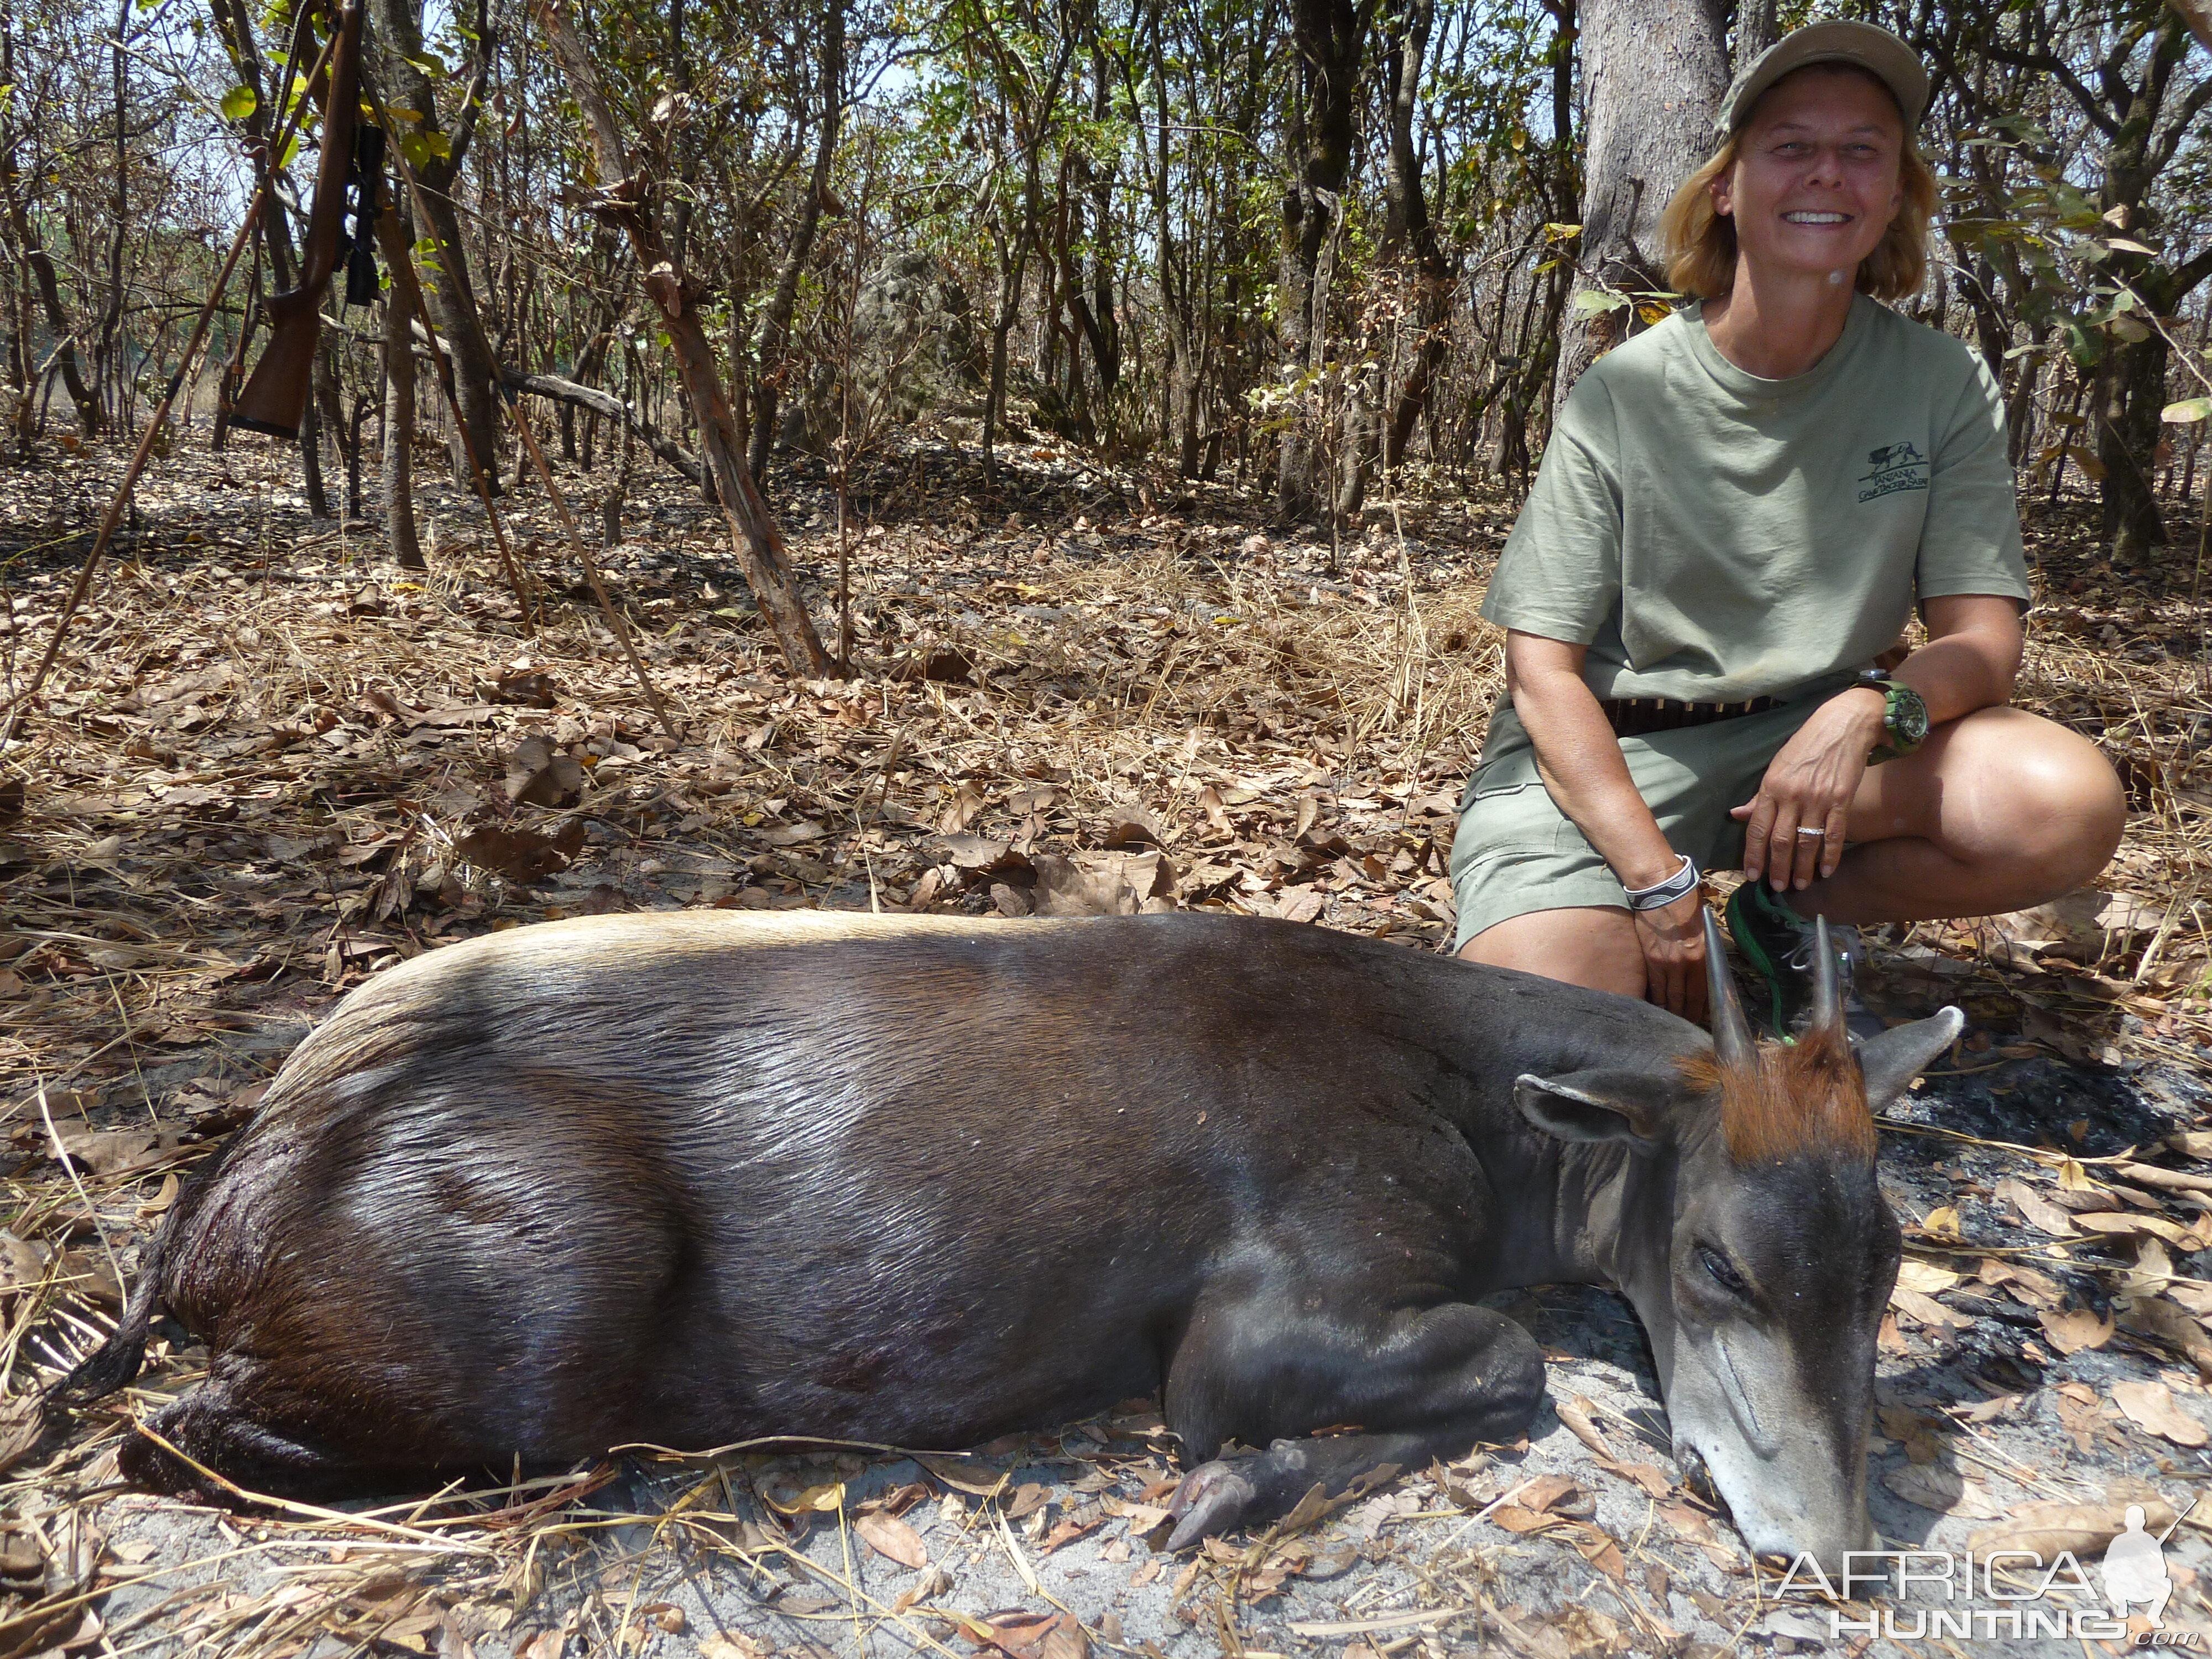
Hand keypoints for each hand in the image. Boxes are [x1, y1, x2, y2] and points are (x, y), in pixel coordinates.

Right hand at [1632, 890, 1707, 1021]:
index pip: (1702, 993)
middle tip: (1685, 1024)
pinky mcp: (1649, 959)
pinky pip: (1653, 986)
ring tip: (1670, 1019)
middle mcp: (1684, 965)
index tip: (1700, 1018)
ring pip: (1668, 997)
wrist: (1662, 891)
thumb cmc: (1686, 905)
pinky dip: (1655, 998)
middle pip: (1685, 999)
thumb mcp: (1705, 928)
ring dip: (1670, 1010)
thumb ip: (1705, 951)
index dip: (1700, 1010)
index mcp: (1702, 957)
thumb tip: (1704, 967)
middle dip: (1685, 1014)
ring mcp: (1665, 964)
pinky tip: (1656, 1006)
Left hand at [1731, 690, 1884, 891]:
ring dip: (1802, 867)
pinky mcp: (1841, 800)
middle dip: (1777, 868)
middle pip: (1781, 841)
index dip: (1753, 855)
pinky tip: (1827, 871)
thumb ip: (1759, 797)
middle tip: (1777, 887)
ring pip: (1807, 842)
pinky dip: (1831, 856)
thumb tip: (1736, 815)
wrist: (1843, 725)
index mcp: (1771, 787)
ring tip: (1799, 884)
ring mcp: (1818, 799)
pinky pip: (1834, 834)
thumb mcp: (1776, 767)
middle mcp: (1792, 795)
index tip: (1752, 875)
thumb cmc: (1806, 745)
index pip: (1757, 828)